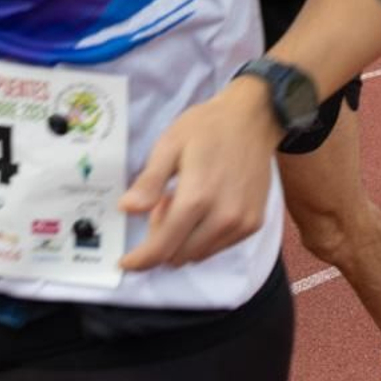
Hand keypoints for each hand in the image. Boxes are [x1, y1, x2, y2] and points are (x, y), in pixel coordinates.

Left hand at [118, 77, 282, 270]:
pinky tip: (206, 207)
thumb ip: (149, 181)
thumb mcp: (170, 145)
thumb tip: (127, 209)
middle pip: (178, 256)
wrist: (254, 118)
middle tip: (163, 204)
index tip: (125, 261)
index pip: (162, 248)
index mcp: (198, 198)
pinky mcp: (254, 223)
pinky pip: (219, 246)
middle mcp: (224, 217)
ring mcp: (243, 222)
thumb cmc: (208, 128)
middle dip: (161, 240)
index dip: (139, 260)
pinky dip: (204, 236)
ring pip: (199, 254)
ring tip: (185, 204)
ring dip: (183, 240)